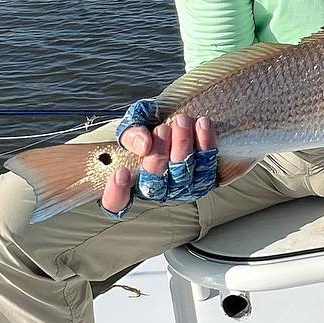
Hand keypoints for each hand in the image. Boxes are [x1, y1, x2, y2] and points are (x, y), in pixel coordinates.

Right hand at [101, 106, 216, 216]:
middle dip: (158, 155)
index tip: (121, 172)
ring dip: (183, 145)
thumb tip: (143, 145)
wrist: (178, 119)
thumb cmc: (150, 125)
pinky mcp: (205, 178)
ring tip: (182, 120)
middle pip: (155, 185)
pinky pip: (207, 166)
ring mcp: (181, 188)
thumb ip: (131, 133)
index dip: (117, 193)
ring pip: (183, 175)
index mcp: (130, 182)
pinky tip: (202, 124)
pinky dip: (205, 143)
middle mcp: (155, 190)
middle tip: (162, 129)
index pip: (116, 203)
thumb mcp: (134, 122)